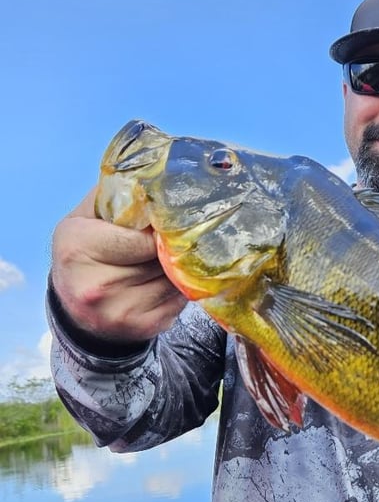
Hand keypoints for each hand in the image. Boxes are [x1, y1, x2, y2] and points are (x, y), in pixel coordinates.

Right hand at [51, 187, 186, 342]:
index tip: (169, 222)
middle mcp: (97, 285)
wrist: (76, 312)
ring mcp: (121, 311)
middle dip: (171, 247)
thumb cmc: (83, 255)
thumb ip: (114, 195)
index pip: (142, 237)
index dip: (161, 229)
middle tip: (177, 237)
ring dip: (178, 268)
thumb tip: (152, 173)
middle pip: (159, 258)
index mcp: (78, 249)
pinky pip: (179, 300)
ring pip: (174, 279)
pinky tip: (167, 280)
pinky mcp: (143, 328)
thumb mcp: (84, 218)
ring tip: (170, 258)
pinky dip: (179, 288)